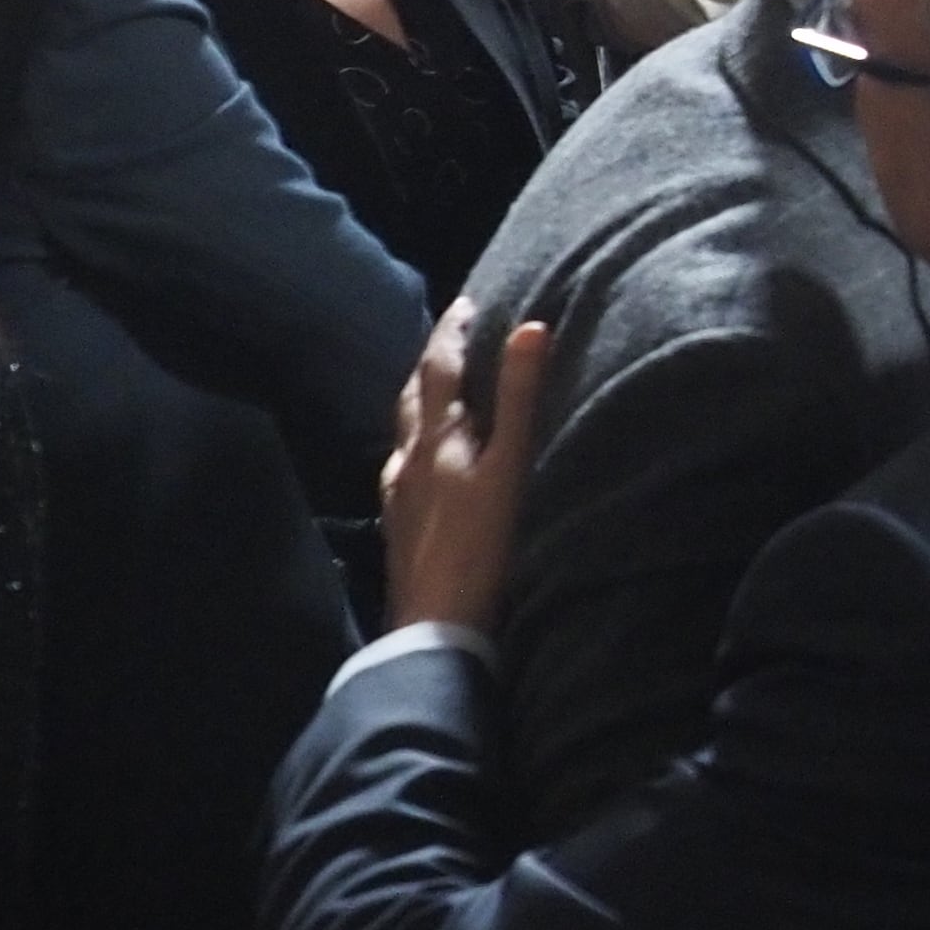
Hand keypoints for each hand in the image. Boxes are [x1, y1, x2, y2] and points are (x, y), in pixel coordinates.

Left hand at [378, 304, 550, 638]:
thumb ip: (519, 398)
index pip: (440, 368)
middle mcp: (409, 458)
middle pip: (414, 396)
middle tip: (450, 337)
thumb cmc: (481, 544)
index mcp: (437, 438)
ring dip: (419, 401)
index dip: (452, 332)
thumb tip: (530, 328)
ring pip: (404, 432)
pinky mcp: (400, 524)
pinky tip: (419, 463)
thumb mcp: (510, 466)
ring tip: (436, 390)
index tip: (466, 303)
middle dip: (431, 361)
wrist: (435, 625)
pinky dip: (414, 445)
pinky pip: (402, 466)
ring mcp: (399, 494)